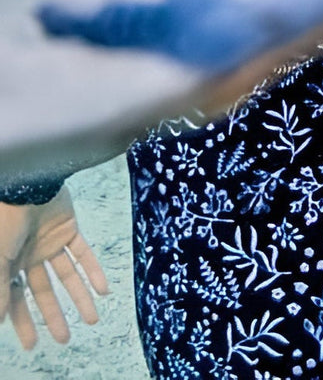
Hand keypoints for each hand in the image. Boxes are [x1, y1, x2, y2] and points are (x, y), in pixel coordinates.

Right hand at [0, 190, 108, 348]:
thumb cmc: (4, 222)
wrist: (25, 185)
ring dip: (80, 297)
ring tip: (93, 319)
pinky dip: (94, 271)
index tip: (32, 345)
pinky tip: (104, 290)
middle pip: (43, 291)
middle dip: (54, 315)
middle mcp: (29, 256)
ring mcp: (50, 242)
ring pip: (67, 275)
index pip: (17, 300)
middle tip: (65, 338)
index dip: (23, 323)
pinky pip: (84, 253)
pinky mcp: (68, 228)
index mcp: (8, 264)